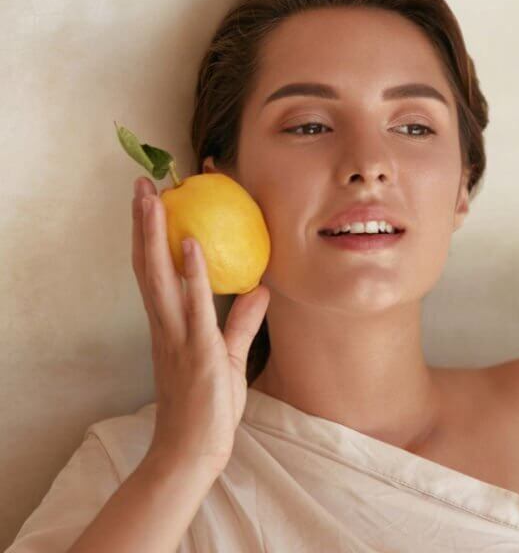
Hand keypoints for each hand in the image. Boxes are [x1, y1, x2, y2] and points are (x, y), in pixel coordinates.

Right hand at [131, 176, 269, 473]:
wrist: (193, 450)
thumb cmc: (209, 406)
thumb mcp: (229, 354)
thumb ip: (242, 321)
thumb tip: (260, 290)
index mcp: (170, 324)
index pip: (157, 269)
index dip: (154, 235)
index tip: (155, 201)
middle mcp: (166, 324)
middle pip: (148, 263)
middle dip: (144, 222)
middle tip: (142, 183)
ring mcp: (178, 335)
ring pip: (159, 275)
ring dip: (156, 233)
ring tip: (154, 196)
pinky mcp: (196, 349)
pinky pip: (193, 304)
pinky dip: (190, 273)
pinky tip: (190, 243)